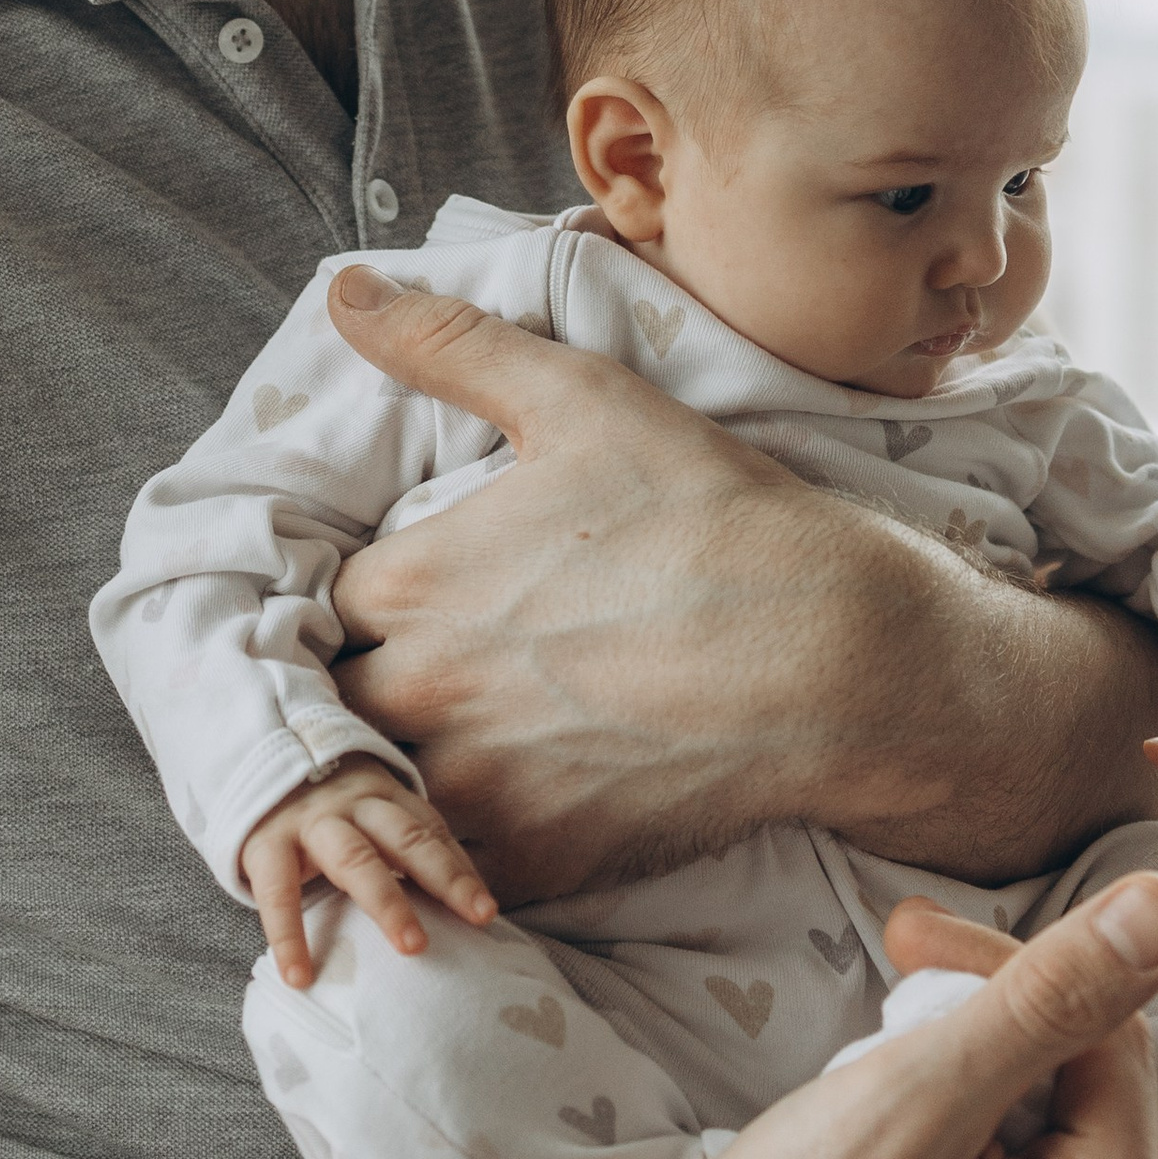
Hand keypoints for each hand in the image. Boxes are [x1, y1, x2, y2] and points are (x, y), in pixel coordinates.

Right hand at [240, 759, 496, 986]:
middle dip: (442, 877)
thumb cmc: (325, 815)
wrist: (253, 769)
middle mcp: (353, 805)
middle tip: (475, 918)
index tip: (485, 912)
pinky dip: (289, 936)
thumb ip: (403, 849)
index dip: (459, 871)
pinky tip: (299, 975)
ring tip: (412, 947)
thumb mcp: (365, 818)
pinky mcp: (266, 843)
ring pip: (356, 858)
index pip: (430, 833)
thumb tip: (458, 906)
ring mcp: (310, 822)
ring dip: (388, 901)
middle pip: (406, 838)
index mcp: (383, 800)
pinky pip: (280, 892)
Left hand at [323, 269, 925, 899]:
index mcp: (412, 584)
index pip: (322, 606)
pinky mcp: (534, 860)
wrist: (835, 658)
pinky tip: (516, 803)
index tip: (409, 602)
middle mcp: (422, 694)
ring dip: (406, 770)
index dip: (360, 604)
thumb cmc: (713, 519)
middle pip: (340, 704)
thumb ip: (450, 346)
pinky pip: (450, 869)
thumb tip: (345, 288)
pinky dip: (460, 847)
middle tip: (442, 672)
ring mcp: (475, 789)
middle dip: (371, 688)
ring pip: (384, 793)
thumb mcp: (581, 401)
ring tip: (474, 741)